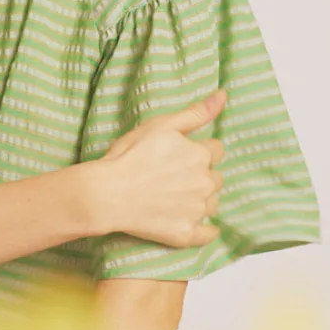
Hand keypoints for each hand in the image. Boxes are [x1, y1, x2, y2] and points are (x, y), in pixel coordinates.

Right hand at [79, 90, 226, 247]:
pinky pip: (208, 234)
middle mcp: (205, 183)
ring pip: (212, 203)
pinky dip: (204, 230)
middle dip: (201, 175)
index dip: (199, 150)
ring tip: (175, 197)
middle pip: (215, 177)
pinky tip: (192, 223)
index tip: (181, 155)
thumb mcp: (160, 125)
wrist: (106, 194)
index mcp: (200, 155)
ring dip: (201, 200)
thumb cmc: (128, 156)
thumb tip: (223, 95)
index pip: (216, 150)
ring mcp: (197, 210)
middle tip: (174, 176)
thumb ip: (195, 113)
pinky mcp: (186, 233)